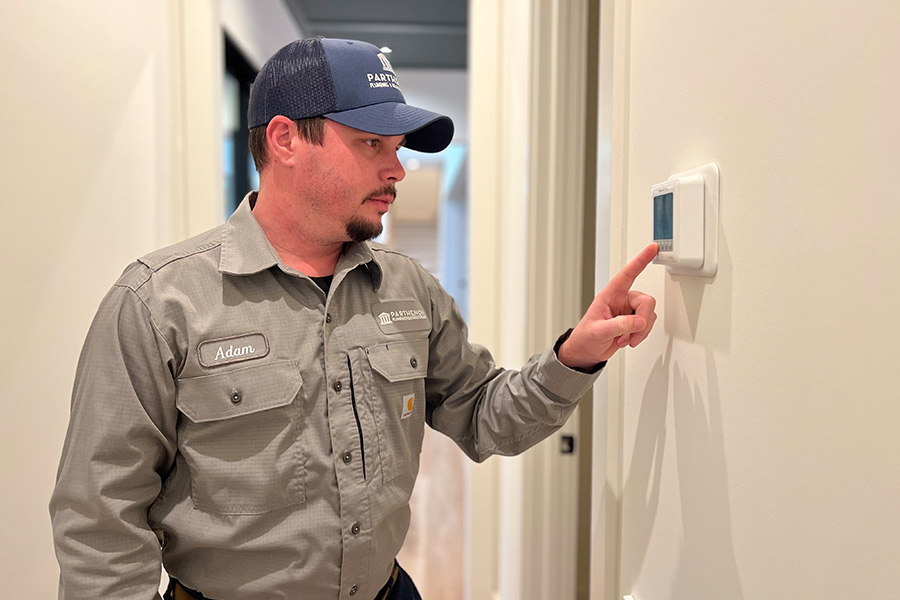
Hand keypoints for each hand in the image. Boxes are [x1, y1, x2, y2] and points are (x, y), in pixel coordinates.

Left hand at [558, 243, 658, 368]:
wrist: (586, 352)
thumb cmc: (585, 337)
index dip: (641, 260)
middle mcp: (621, 300)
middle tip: (633, 334)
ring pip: (649, 314)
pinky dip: (641, 335)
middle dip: (643, 319)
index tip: (653, 248)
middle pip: (646, 301)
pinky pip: (648, 324)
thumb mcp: (598, 331)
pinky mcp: (634, 322)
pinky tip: (627, 340)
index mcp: (610, 295)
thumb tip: (639, 321)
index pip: (628, 274)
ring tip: (624, 339)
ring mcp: (629, 311)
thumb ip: (619, 325)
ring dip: (640, 331)